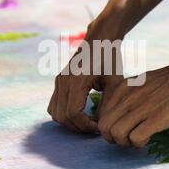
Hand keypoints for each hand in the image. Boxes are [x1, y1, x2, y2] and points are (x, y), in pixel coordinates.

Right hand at [47, 17, 124, 132]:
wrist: (99, 40)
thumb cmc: (110, 60)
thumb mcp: (114, 83)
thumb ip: (107, 104)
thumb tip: (100, 124)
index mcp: (77, 80)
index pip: (73, 113)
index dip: (85, 125)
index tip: (99, 127)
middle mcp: (63, 81)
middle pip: (62, 116)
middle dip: (78, 127)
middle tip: (94, 127)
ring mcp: (59, 81)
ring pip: (55, 113)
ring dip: (70, 122)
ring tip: (87, 122)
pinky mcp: (58, 82)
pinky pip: (54, 105)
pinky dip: (63, 114)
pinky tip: (80, 113)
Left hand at [97, 56, 168, 146]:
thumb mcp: (139, 83)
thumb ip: (127, 96)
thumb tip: (119, 114)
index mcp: (121, 89)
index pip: (100, 114)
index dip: (108, 127)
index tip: (122, 128)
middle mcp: (126, 98)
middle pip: (103, 127)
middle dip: (113, 138)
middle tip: (127, 138)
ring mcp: (140, 108)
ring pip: (115, 134)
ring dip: (125, 142)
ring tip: (138, 138)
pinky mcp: (156, 118)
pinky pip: (135, 139)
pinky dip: (140, 143)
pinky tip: (150, 137)